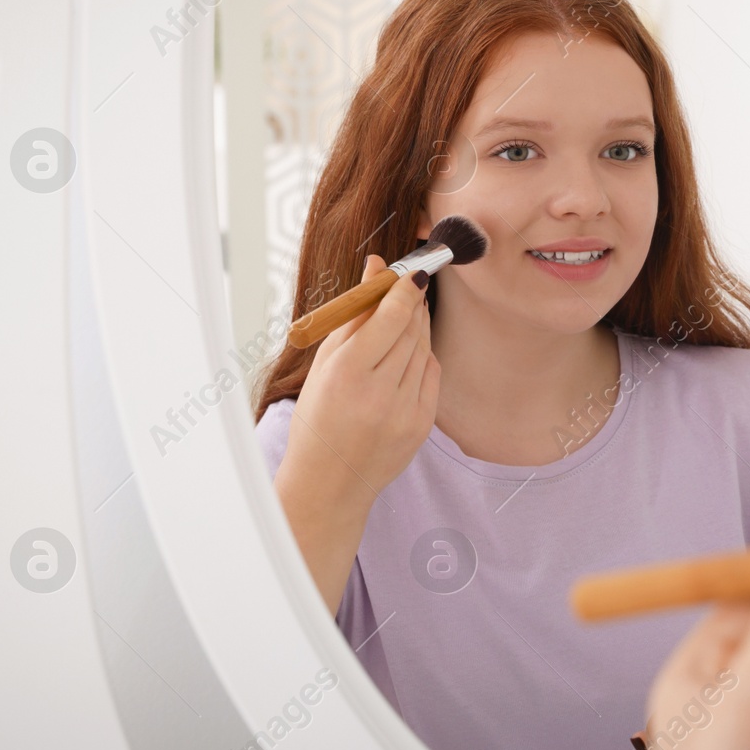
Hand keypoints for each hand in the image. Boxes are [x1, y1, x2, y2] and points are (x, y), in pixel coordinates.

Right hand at [274, 255, 439, 611]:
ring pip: (424, 349)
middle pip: (411, 329)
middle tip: (410, 284)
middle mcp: (379, 393)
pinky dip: (422, 357)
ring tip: (402, 320)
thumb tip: (377, 266)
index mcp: (347, 374)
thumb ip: (354, 314)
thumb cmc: (318, 418)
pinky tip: (407, 355)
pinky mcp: (423, 426)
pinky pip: (431, 375)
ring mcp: (405, 412)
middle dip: (412, 303)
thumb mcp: (325, 363)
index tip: (413, 269)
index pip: (389, 317)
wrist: (329, 483)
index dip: (405, 288)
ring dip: (417, 327)